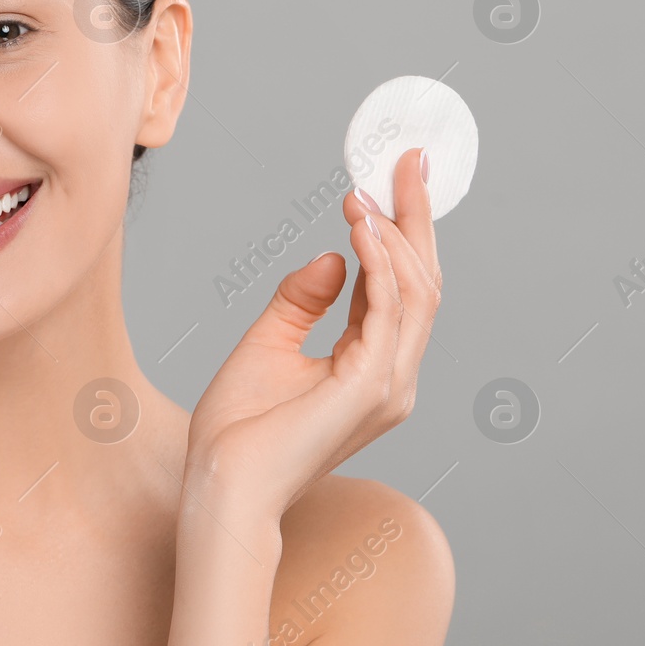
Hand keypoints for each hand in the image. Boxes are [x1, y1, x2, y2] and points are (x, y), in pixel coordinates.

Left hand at [183, 147, 441, 523]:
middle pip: (422, 283)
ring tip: (365, 190)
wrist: (221, 485)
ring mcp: (389, 386)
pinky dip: (380, 263)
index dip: (403, 232)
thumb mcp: (268, 344)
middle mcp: (394, 378)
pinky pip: (388, 311)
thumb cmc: (239, 430)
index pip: (402, 289)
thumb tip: (331, 257)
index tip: (394, 178)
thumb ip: (302, 301)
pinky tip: (361, 228)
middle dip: (416, 217)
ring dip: (394, 233)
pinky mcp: (370, 387)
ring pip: (415, 292)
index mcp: (374, 370)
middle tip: (407, 160)